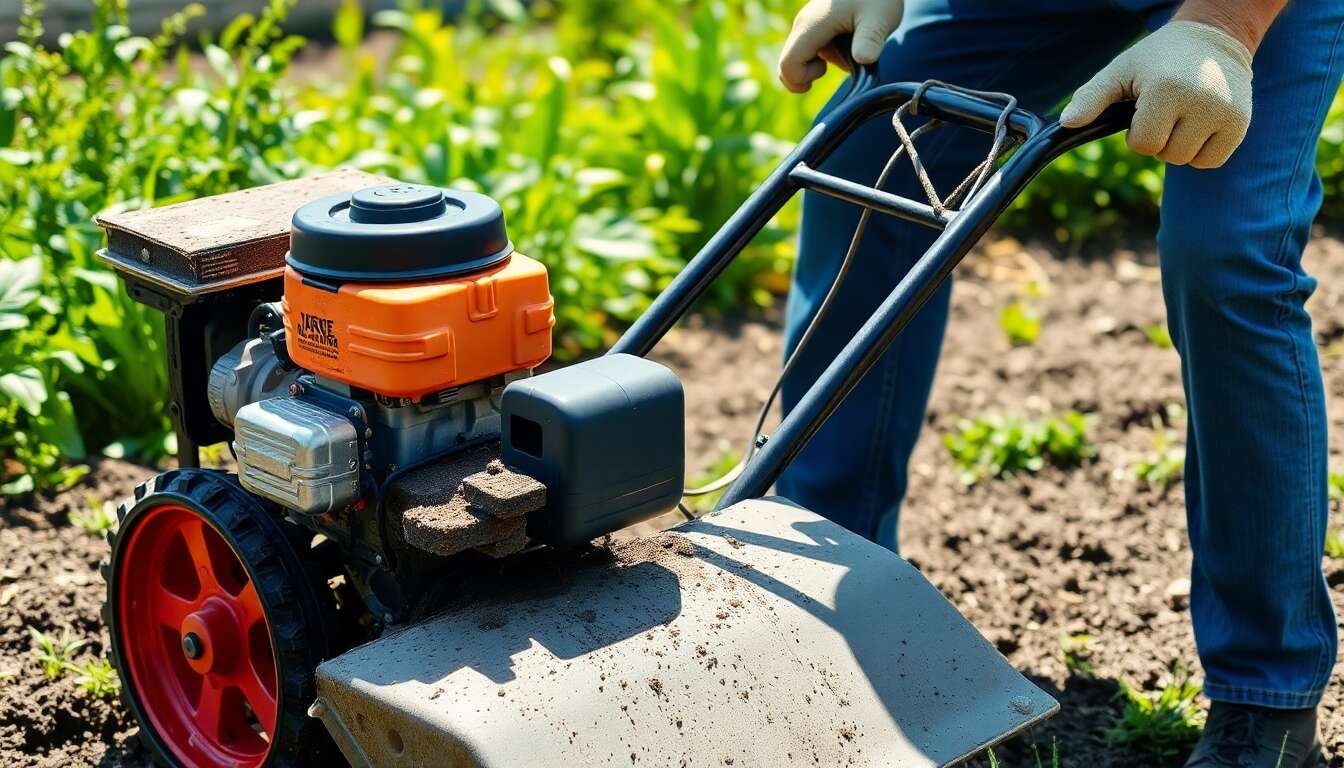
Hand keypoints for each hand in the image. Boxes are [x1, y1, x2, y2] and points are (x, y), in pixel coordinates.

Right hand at [778, 0, 903, 92]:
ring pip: (802, 57)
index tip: (824, 72)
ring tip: (855, 46)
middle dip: (811, 74)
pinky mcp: (816, 25)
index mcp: (812, 25)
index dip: (800, 80)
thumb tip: (863, 59)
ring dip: (825, 63)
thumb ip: (870, 40)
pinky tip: (851, 41)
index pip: (788, 65)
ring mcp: (808, 24)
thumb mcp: (880, 18)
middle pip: (789, 64)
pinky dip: (828, 54)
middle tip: (842, 62)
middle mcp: (803, 25)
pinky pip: (811, 48)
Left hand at [1059, 21, 1252, 168]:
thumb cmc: (1157, 58)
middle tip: (1166, 108)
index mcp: (1167, 89)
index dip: (1137, 131)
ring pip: (1187, 160)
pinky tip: (1200, 123)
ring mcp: (1226, 113)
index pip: (1142, 144)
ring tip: (1183, 113)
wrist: (1213, 37)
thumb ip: (1091, 97)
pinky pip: (1211, 161)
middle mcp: (1201, 102)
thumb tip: (1067, 123)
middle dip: (1159, 138)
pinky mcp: (1241, 123)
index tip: (1144, 108)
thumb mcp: (1121, 71)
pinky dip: (1201, 151)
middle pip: (1166, 155)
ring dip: (1179, 145)